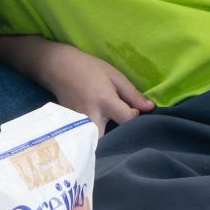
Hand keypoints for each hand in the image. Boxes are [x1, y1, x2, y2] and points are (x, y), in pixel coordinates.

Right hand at [28, 41, 153, 128]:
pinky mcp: (72, 127)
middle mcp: (92, 115)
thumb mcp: (114, 76)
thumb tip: (150, 108)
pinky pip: (88, 137)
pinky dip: (96, 136)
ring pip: (98, 142)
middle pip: (111, 140)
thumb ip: (132, 94)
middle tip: (123, 128)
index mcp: (105, 101)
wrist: (59, 68)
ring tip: (112, 129)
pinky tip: (99, 126)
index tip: (132, 110)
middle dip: (120, 138)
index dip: (135, 117)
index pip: (128, 120)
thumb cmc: (89, 69)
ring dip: (107, 139)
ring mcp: (80, 124)